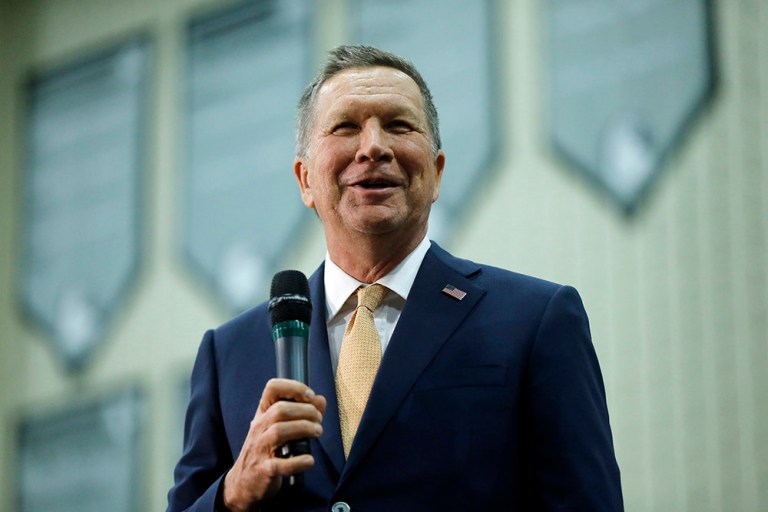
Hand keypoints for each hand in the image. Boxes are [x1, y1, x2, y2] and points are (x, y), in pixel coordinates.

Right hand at [222, 378, 325, 510]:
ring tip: (317, 432)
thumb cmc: (266, 450)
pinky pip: (280, 464)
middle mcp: (259, 427)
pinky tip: (309, 460)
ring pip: (279, 431)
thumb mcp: (278, 427)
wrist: (244, 482)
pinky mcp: (264, 470)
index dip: (294, 387)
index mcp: (263, 413)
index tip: (310, 396)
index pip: (272, 388)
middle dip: (305, 411)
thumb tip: (321, 400)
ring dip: (304, 429)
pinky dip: (298, 462)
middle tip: (318, 420)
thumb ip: (302, 413)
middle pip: (280, 409)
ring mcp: (259, 449)